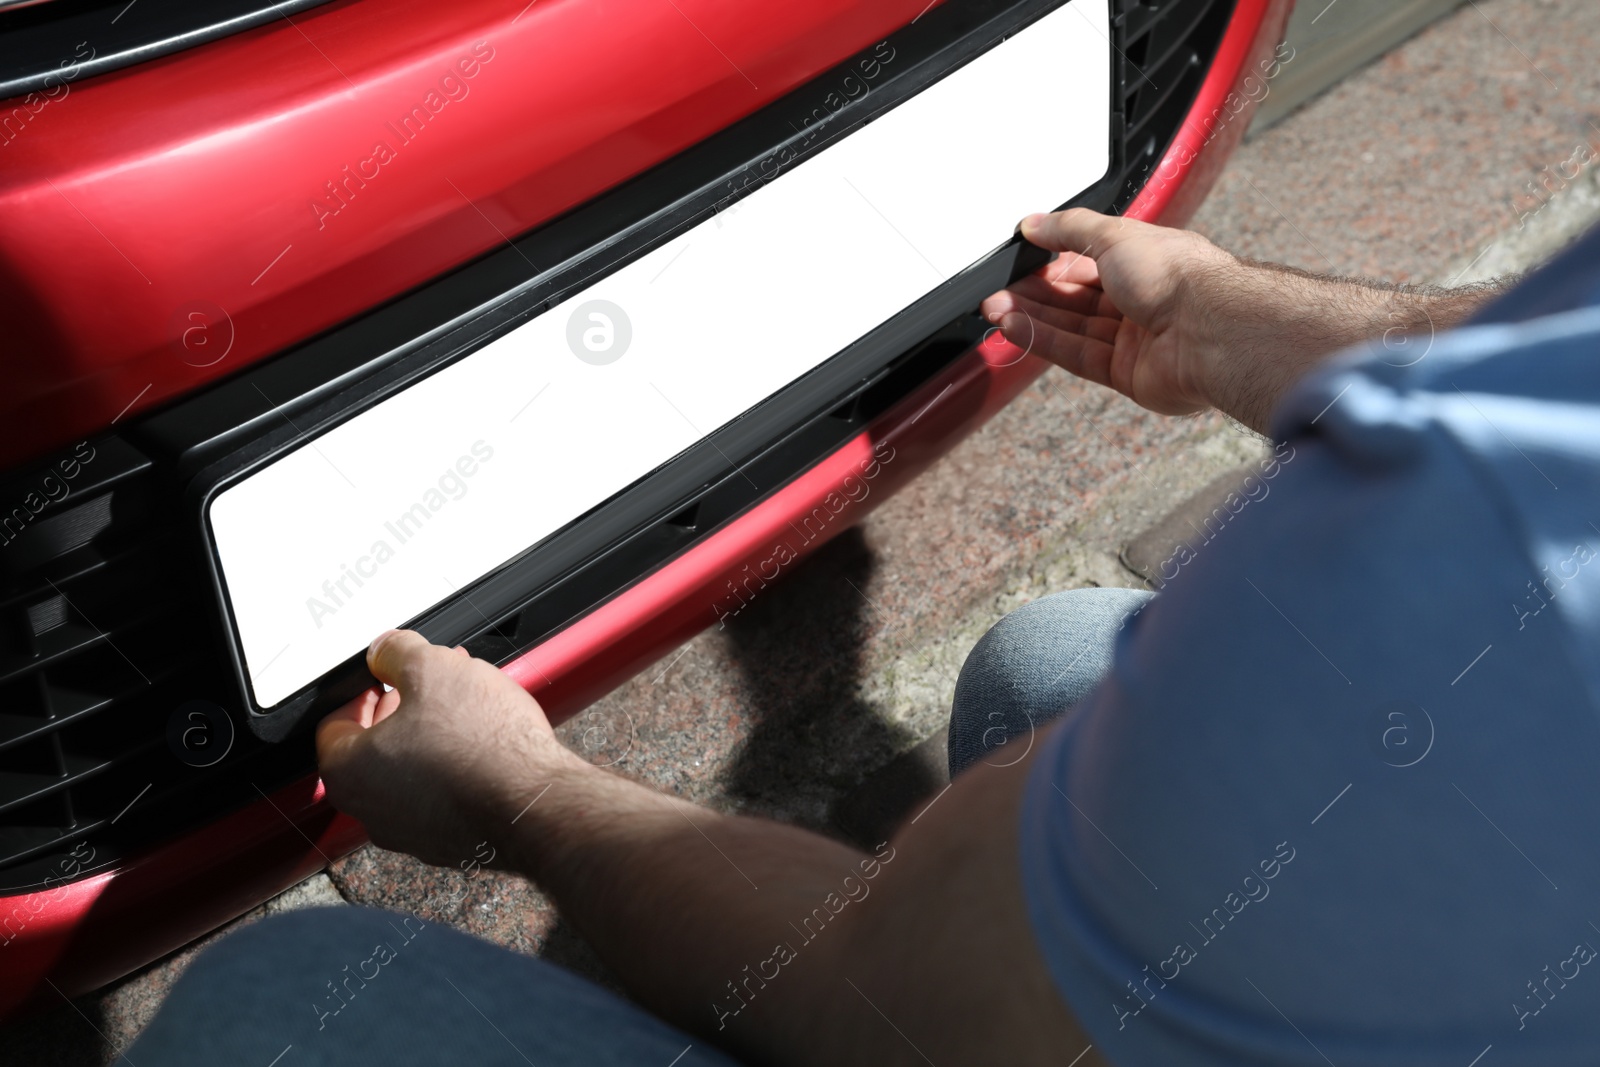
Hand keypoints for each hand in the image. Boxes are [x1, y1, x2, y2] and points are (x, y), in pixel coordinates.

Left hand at [316, 630, 582, 866]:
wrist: (534, 806)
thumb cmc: (481, 747)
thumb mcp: (433, 668)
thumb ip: (397, 653)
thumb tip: (385, 650)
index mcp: (349, 771)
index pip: (333, 726)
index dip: (361, 692)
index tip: (383, 679)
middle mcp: (372, 812)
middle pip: (373, 751)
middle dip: (401, 711)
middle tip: (429, 687)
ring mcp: (413, 834)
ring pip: (409, 776)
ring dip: (429, 740)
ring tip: (467, 710)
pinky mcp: (451, 845)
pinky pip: (441, 799)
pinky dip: (454, 772)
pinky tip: (485, 748)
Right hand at [982, 209, 1229, 417]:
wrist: (1209, 331)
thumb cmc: (1177, 276)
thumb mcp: (1114, 233)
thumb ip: (1069, 228)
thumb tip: (1034, 223)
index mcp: (1145, 261)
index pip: (1086, 261)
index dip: (1051, 261)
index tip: (1017, 259)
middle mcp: (1141, 300)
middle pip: (1075, 298)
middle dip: (1033, 294)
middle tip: (996, 292)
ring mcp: (1134, 340)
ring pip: (1072, 328)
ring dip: (1031, 318)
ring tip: (995, 310)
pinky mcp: (1126, 375)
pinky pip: (1077, 355)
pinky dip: (1045, 342)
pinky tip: (1016, 329)